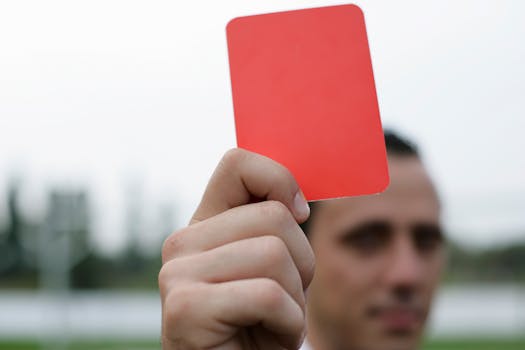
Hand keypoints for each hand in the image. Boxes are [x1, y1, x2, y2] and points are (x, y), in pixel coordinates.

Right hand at [159, 149, 314, 349]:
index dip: (279, 179)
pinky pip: (267, 295)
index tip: (300, 214)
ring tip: (273, 321)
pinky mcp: (184, 307)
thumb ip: (272, 226)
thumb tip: (296, 202)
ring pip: (274, 254)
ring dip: (295, 300)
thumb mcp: (272, 266)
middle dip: (301, 263)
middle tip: (283, 299)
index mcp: (205, 224)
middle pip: (274, 216)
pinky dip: (288, 325)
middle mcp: (183, 242)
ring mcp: (177, 273)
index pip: (238, 164)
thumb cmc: (262, 322)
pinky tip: (268, 340)